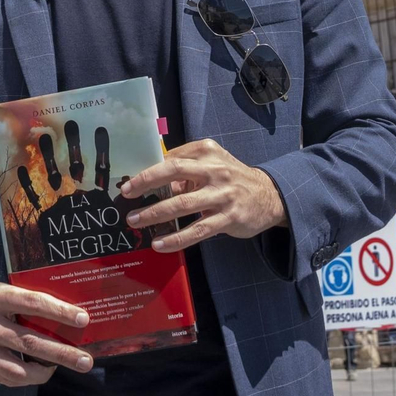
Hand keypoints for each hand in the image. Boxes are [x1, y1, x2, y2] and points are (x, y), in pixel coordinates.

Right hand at [0, 280, 93, 386]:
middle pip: (31, 343)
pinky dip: (29, 377)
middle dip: (63, 354)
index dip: (60, 312)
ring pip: (20, 370)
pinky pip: (9, 378)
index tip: (83, 318)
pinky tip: (42, 371)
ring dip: (47, 371)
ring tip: (67, 367)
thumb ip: (22, 302)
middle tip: (87, 360)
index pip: (33, 303)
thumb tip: (61, 315)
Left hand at [120, 138, 288, 252]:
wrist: (269, 195)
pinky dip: (176, 238)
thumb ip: (185, 167)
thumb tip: (149, 179)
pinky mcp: (228, 218)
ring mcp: (223, 194)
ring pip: (182, 204)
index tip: (129, 182)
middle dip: (145, 183)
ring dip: (154, 213)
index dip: (147, 170)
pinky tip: (159, 244)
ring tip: (136, 220)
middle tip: (125, 194)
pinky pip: (197, 230)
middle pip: (173, 172)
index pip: (171, 158)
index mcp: (207, 152)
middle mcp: (215, 170)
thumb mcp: (212, 163)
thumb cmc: (232, 178)